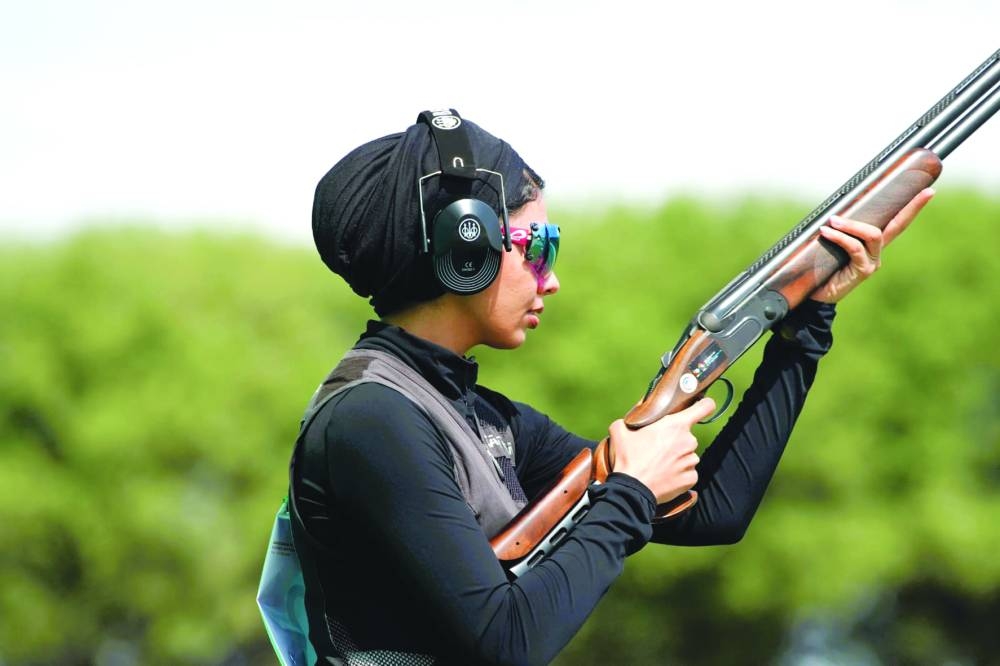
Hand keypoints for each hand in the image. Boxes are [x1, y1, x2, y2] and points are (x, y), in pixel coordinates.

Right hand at [609, 398, 714, 504]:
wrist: (632, 488)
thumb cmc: (628, 457)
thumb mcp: (620, 429)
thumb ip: (631, 417)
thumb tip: (635, 413)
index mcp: (676, 425)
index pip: (705, 407)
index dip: (704, 405)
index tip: (700, 406)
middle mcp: (689, 441)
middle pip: (688, 436)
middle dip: (676, 440)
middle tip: (658, 447)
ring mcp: (691, 461)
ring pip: (687, 455)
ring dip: (677, 458)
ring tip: (658, 464)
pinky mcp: (691, 478)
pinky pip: (688, 472)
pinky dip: (678, 474)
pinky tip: (664, 475)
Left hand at [810, 187, 934, 302]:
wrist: (814, 294)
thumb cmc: (820, 265)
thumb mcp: (830, 243)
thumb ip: (837, 229)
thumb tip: (832, 209)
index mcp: (872, 244)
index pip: (895, 221)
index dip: (911, 207)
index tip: (929, 191)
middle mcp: (877, 252)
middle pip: (899, 225)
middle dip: (913, 207)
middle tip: (928, 192)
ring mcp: (872, 262)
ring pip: (873, 235)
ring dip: (851, 225)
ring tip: (832, 220)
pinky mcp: (863, 271)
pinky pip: (855, 248)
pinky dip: (840, 238)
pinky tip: (826, 232)